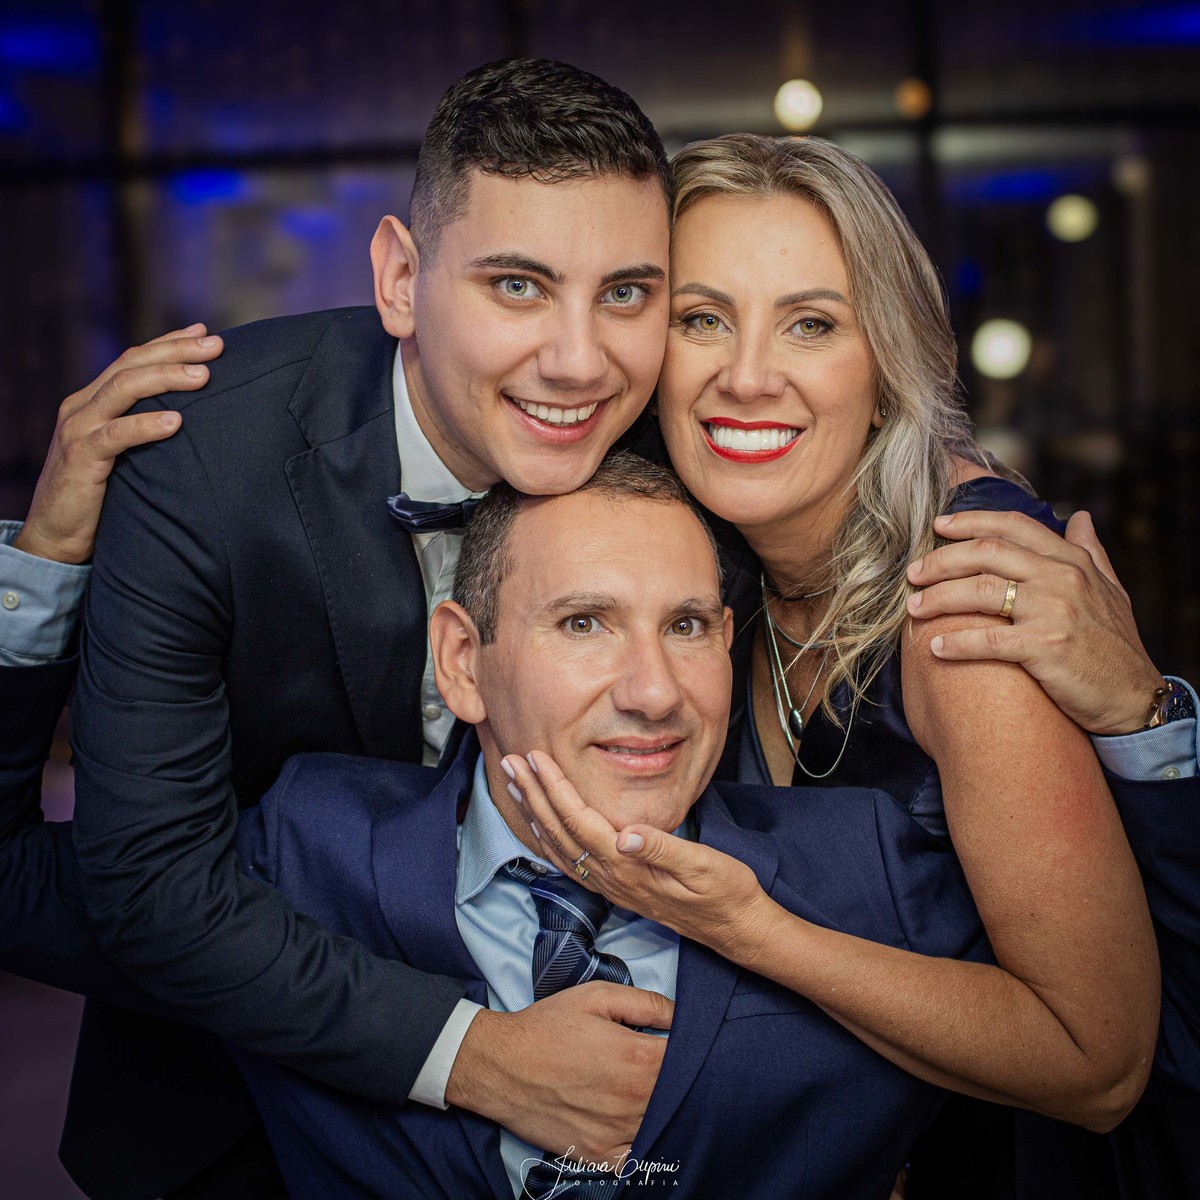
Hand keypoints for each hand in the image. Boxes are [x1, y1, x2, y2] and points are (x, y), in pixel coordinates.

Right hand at [13, 325, 222, 564]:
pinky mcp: (81, 458)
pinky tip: (177, 421)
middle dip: (176, 351)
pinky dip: (148, 425)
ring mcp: (79, 429)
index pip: (132, 359)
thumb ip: (144, 430)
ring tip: (204, 375)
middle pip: (132, 364)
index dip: (168, 342)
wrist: (56, 536)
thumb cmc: (100, 496)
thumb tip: (192, 415)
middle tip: (217, 345)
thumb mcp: (123, 454)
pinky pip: (116, 435)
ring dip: (168, 377)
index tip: (204, 331)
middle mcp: (83, 407)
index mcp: (93, 401)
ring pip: (124, 389)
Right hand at [446, 981, 671, 1161]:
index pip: (689, 1058)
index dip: (694, 1049)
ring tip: (654, 1091)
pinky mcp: (598, 1155)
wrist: (500, 1065)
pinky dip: (645, 1145)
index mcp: (636, 1058)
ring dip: (668, 1110)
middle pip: (682, 1095)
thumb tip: (681, 1014)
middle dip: (685, 1079)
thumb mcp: (596, 997)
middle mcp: (632, 1100)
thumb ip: (645, 1002)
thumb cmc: (548, 1027)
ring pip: (663, 1125)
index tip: (688, 1042)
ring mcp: (616, 1133)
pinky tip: (639, 1125)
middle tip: (673, 1066)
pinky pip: (638, 1159)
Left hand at [501, 751, 765, 956]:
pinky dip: (548, 839)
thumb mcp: (703, 865)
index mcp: (628, 867)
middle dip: (533, 794)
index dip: (555, 788)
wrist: (734, 927)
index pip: (579, 820)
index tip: (537, 759)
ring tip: (516, 786)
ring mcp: (611, 886)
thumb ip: (662, 849)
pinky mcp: (616, 888)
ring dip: (534, 813)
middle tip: (511, 762)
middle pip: (559, 831)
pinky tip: (540, 825)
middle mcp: (612, 879)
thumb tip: (626, 834)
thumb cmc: (724, 892)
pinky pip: (570, 863)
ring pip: (559, 847)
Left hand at [906, 508, 1163, 734]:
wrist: (1134, 698)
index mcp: (1071, 561)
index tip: (937, 526)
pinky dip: (957, 643)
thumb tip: (1081, 516)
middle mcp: (1062, 578)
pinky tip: (935, 648)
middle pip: (986, 553)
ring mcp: (1054, 611)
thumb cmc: (1115, 645)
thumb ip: (1091, 551)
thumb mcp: (1111, 589)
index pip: (1012, 527)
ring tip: (913, 609)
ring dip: (938, 598)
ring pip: (980, 591)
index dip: (970, 522)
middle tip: (913, 573)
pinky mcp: (1046, 648)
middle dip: (941, 560)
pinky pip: (988, 639)